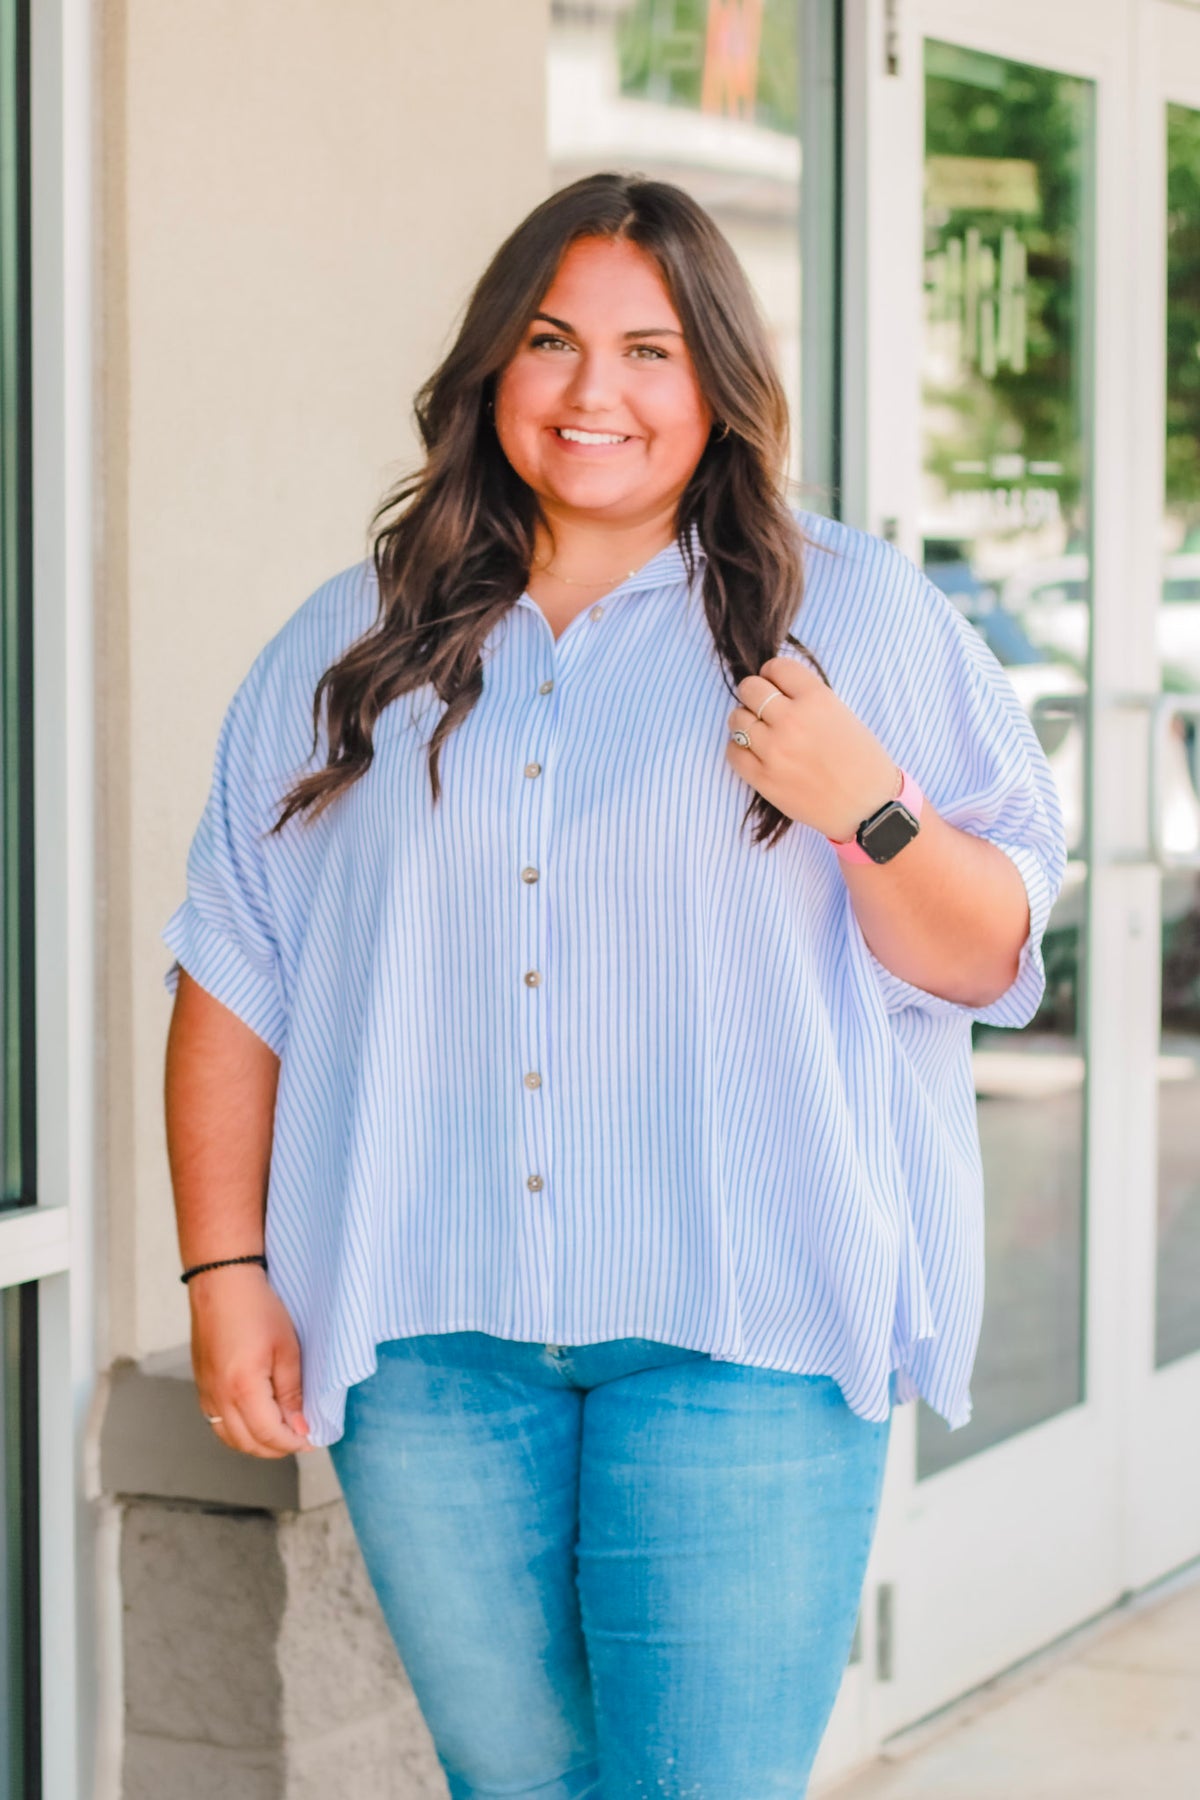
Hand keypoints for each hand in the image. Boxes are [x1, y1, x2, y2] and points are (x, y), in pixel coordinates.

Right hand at [189, 1262, 314, 1458]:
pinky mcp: (202, 1386)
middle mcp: (218, 1398)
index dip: (294, 1443)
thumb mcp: (286, 1350)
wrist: (222, 1283)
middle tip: (302, 1436)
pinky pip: (218, 1424)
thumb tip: (301, 1427)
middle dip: (278, 1447)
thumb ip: (293, 1394)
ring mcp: (206, 1394)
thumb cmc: (257, 1309)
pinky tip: (258, 1420)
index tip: (314, 1438)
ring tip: (283, 1431)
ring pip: (231, 1439)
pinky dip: (239, 1431)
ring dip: (258, 1443)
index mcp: (242, 1389)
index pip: (270, 1435)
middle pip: (249, 1444)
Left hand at [726, 655, 899, 842]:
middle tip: (763, 707)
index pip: (777, 667)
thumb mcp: (843, 714)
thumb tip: (776, 690)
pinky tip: (755, 753)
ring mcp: (774, 750)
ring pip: (737, 719)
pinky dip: (740, 749)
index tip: (776, 685)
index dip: (773, 674)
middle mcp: (792, 720)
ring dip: (745, 722)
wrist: (869, 809)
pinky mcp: (763, 778)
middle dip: (755, 694)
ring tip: (760, 732)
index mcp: (817, 699)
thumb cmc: (863, 762)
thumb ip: (809, 699)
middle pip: (750, 689)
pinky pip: (733, 751)